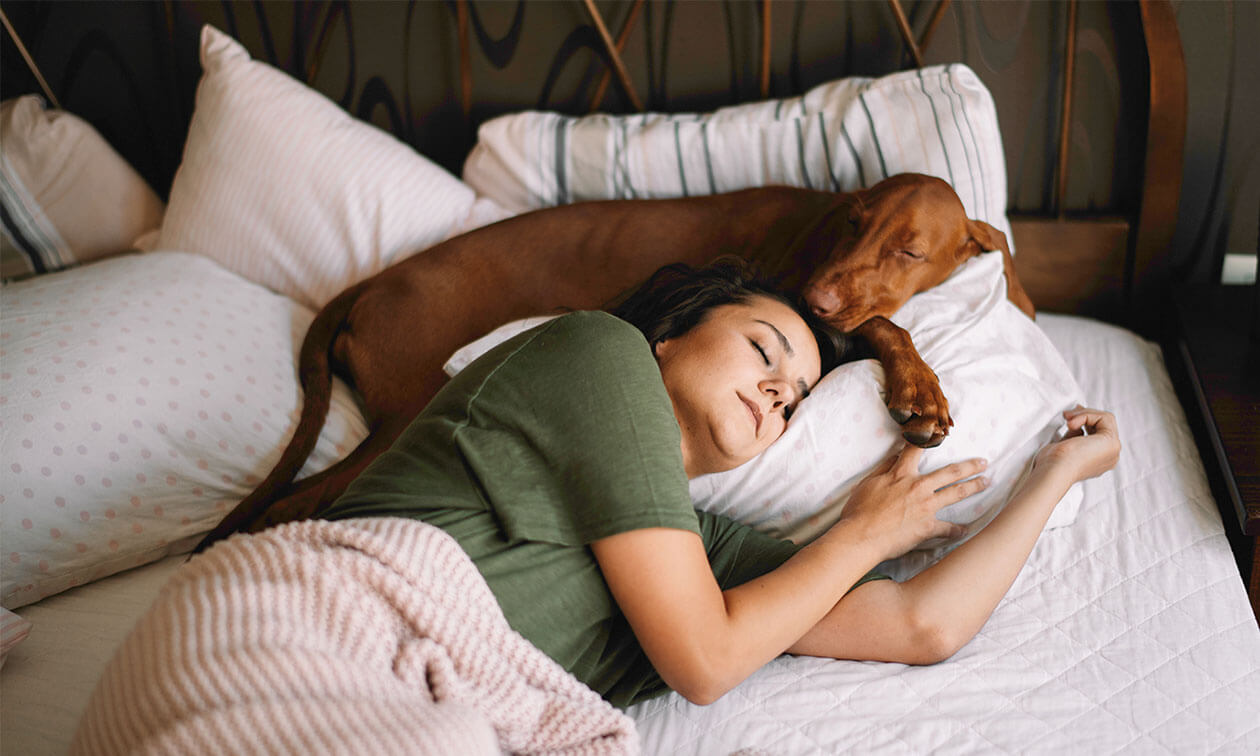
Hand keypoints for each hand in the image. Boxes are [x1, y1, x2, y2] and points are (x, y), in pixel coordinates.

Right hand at [838, 443, 988, 560]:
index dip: (927, 439)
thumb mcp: (867, 484)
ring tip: (986, 482)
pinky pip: (948, 528)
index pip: (915, 451)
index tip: (940, 432)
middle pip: (950, 472)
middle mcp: (918, 487)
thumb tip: (894, 457)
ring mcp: (926, 507)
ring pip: (956, 493)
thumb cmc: (859, 511)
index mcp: (901, 474)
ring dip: (973, 487)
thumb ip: (883, 469)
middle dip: (969, 466)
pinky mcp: (928, 527)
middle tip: (984, 462)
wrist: (861, 536)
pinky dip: (958, 530)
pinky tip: (966, 529)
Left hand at [1033, 406, 1120, 482]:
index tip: (1070, 415)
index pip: (1099, 433)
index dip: (1086, 419)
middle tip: (1066, 415)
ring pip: (1105, 419)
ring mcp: (1113, 451)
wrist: (1054, 470)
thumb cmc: (1052, 463)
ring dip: (1083, 414)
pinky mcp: (1112, 443)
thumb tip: (1077, 422)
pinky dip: (1086, 416)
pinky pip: (1104, 418)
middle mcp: (1109, 457)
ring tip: (1067, 420)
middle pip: (1104, 425)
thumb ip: (1075, 434)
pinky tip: (1072, 424)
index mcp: (1099, 460)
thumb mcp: (1065, 445)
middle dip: (1084, 414)